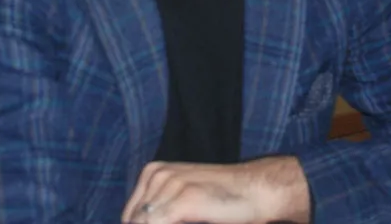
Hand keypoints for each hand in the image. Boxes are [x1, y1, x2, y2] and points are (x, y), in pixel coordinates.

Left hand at [121, 156, 310, 223]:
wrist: (259, 189)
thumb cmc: (225, 199)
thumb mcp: (184, 197)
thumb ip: (162, 210)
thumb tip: (140, 222)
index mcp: (153, 173)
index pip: (131, 216)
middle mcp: (157, 175)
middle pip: (136, 219)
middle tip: (177, 223)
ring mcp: (170, 185)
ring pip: (144, 222)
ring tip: (184, 222)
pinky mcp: (184, 200)